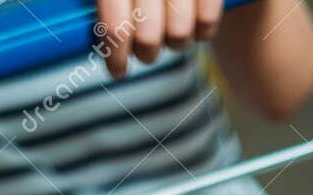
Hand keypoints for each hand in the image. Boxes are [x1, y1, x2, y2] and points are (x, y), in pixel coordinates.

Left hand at [96, 0, 223, 75]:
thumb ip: (106, 2)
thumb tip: (104, 35)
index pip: (115, 27)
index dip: (116, 56)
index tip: (118, 70)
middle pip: (148, 37)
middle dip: (146, 51)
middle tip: (146, 49)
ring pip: (179, 33)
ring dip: (175, 42)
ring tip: (172, 34)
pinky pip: (208, 20)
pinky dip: (204, 30)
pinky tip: (197, 27)